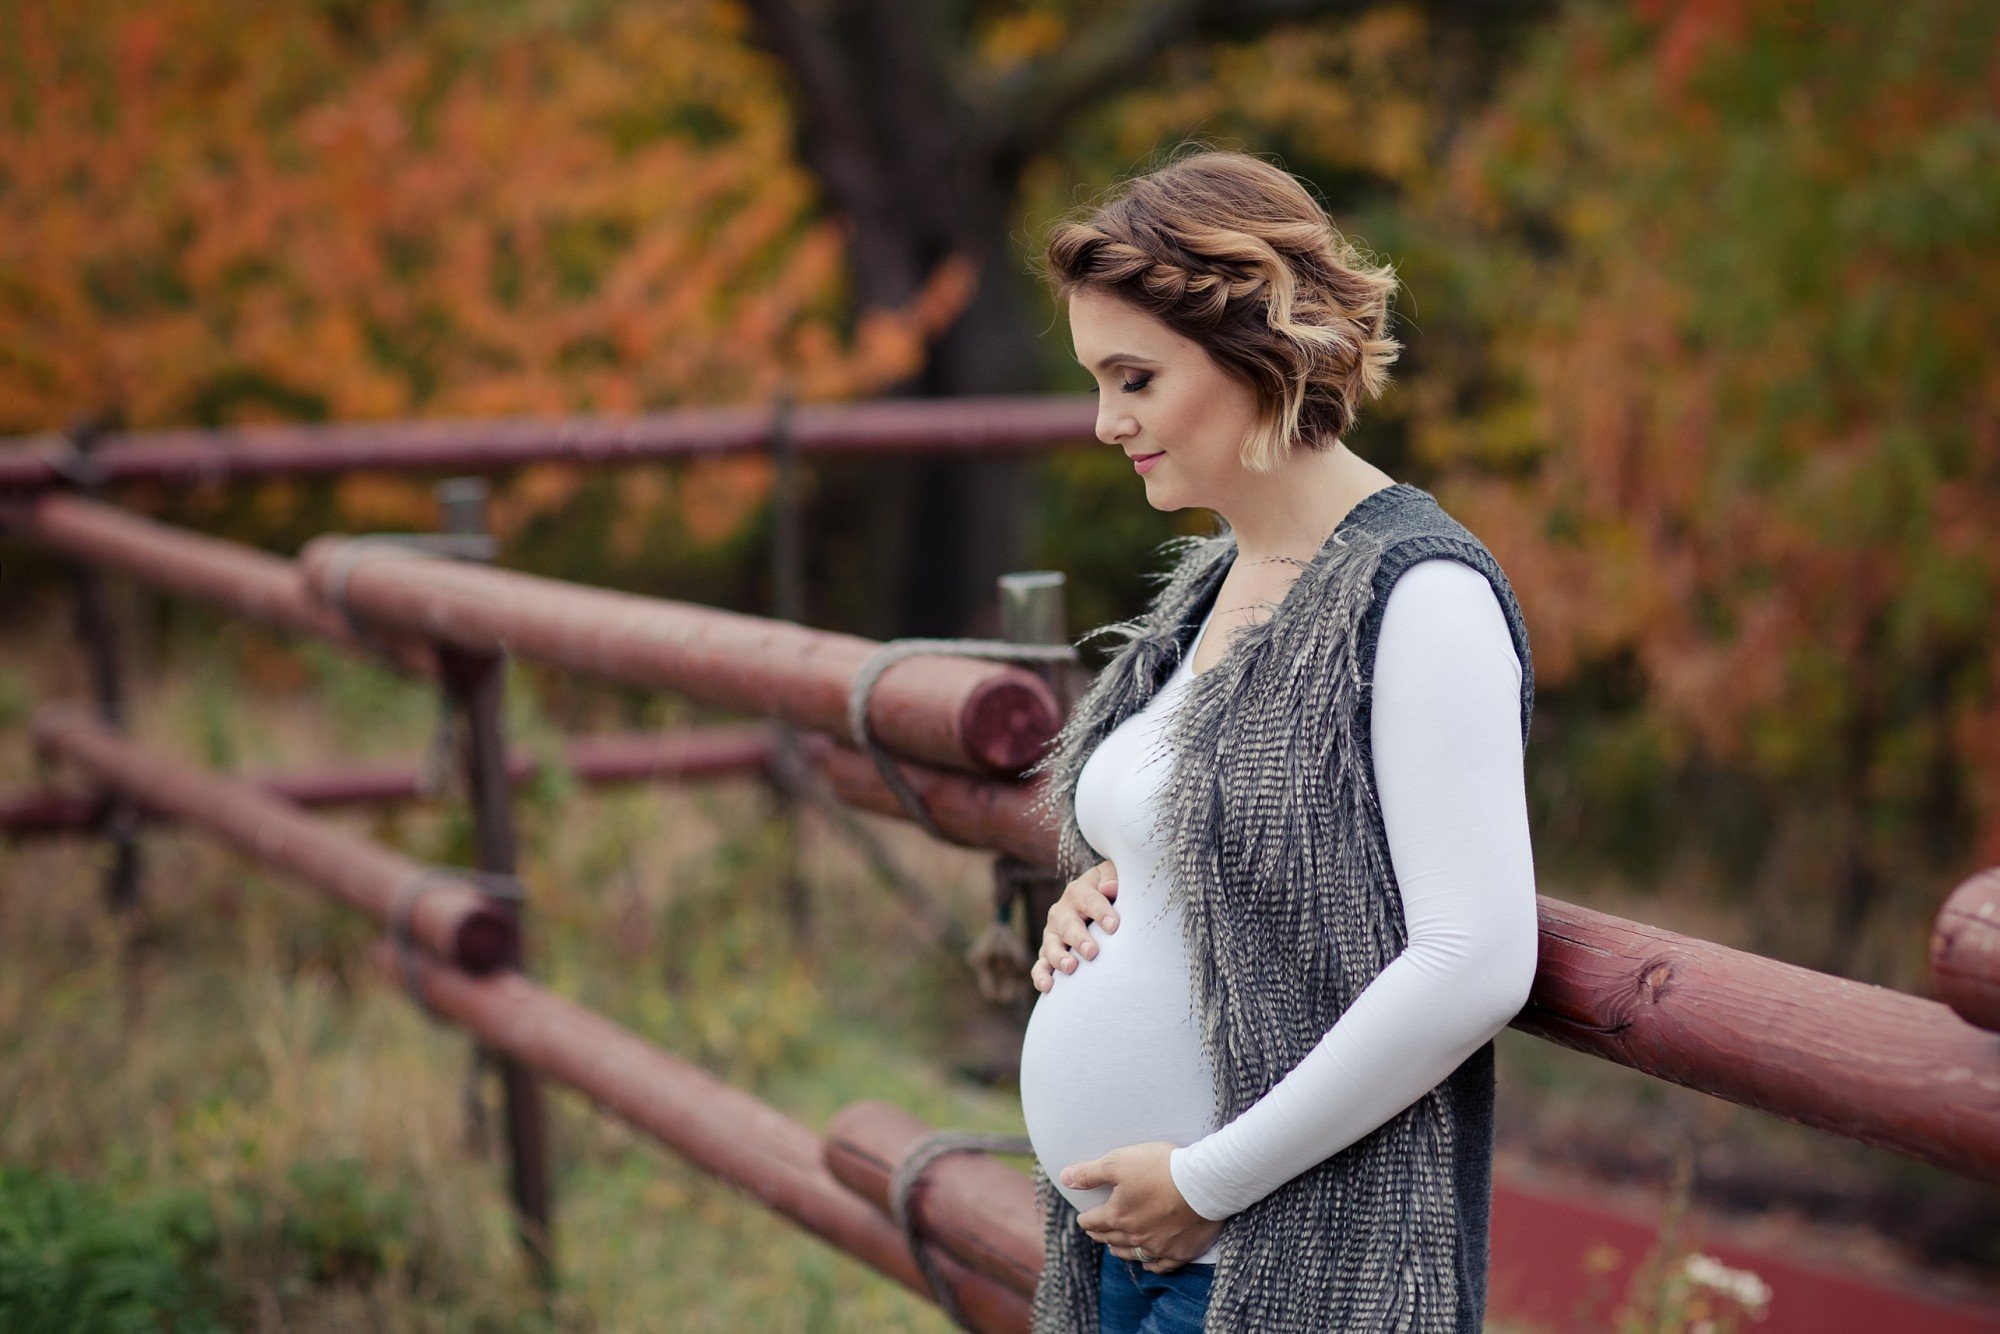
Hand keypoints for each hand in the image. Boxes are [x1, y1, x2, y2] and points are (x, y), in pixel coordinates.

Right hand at [1031, 859, 1119, 991]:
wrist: (1095, 901)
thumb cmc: (1110, 891)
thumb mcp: (1112, 878)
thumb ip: (1112, 879)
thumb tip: (1110, 888)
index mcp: (1078, 891)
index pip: (1089, 900)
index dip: (1101, 912)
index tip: (1114, 926)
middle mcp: (1062, 912)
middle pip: (1068, 925)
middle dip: (1079, 939)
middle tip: (1092, 952)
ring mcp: (1053, 933)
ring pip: (1051, 945)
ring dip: (1059, 957)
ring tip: (1070, 968)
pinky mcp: (1048, 953)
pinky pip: (1041, 965)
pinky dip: (1041, 975)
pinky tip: (1047, 987)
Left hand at [1064, 1141, 1224, 1273]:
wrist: (1204, 1184)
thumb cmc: (1161, 1168)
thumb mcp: (1119, 1162)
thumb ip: (1090, 1172)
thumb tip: (1065, 1177)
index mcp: (1117, 1216)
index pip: (1093, 1221)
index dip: (1085, 1219)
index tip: (1082, 1218)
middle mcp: (1135, 1236)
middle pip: (1110, 1238)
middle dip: (1100, 1234)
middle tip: (1095, 1231)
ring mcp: (1158, 1247)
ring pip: (1132, 1254)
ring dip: (1120, 1250)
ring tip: (1113, 1248)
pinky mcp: (1180, 1252)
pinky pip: (1161, 1265)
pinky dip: (1151, 1265)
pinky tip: (1147, 1263)